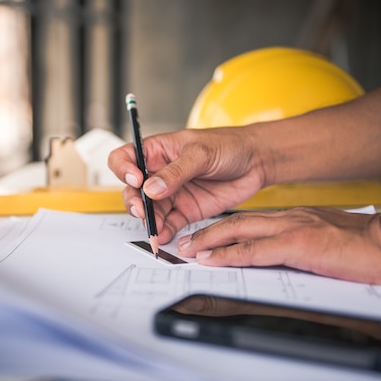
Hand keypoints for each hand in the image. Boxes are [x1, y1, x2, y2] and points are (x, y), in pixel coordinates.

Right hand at [108, 128, 265, 243]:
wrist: (256, 162)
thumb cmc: (228, 145)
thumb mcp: (201, 153)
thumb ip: (176, 172)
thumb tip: (151, 188)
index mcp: (156, 151)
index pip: (125, 158)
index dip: (124, 169)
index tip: (136, 180)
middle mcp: (159, 173)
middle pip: (132, 190)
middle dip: (134, 202)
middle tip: (143, 211)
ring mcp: (171, 193)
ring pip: (149, 210)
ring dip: (149, 221)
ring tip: (156, 229)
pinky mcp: (185, 210)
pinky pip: (168, 223)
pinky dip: (163, 231)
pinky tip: (164, 235)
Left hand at [177, 207, 380, 286]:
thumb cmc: (360, 243)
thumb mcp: (320, 238)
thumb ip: (297, 241)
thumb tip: (278, 253)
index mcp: (291, 217)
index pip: (248, 220)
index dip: (222, 228)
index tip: (202, 236)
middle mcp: (286, 219)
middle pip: (235, 222)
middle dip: (206, 232)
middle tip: (184, 241)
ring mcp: (290, 229)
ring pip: (238, 232)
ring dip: (208, 241)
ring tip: (187, 249)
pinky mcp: (297, 245)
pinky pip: (254, 250)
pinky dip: (229, 254)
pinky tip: (212, 258)